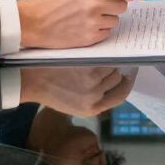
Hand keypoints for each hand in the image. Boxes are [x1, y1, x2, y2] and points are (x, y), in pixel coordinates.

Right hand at [18, 0, 136, 48]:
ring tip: (92, 17)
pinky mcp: (89, 38)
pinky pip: (106, 33)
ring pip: (115, 20)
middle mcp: (95, 5)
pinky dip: (101, 30)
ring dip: (108, 19)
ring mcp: (92, 23)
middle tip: (107, 6)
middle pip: (122, 6)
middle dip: (117, 5)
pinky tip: (88, 27)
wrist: (33, 22)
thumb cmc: (51, 1)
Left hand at [19, 65, 134, 115]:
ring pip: (112, 67)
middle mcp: (95, 98)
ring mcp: (93, 82)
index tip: (130, 75)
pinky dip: (99, 55)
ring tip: (91, 61)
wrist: (34, 81)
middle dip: (113, 70)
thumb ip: (95, 98)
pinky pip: (103, 58)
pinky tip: (88, 56)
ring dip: (106, 61)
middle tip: (102, 64)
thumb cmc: (53, 91)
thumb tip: (114, 82)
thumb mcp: (75, 105)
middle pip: (117, 79)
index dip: (127, 84)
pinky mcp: (89, 68)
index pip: (120, 96)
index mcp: (92, 110)